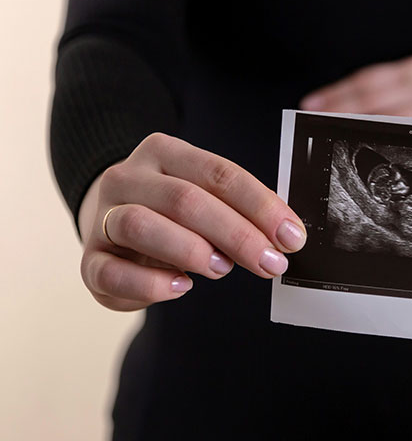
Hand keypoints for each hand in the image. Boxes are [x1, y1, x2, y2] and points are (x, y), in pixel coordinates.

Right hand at [79, 133, 305, 310]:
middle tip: (270, 263)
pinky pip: (111, 271)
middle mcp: (129, 177)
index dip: (260, 206)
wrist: (113, 222)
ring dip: (190, 250)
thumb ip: (239, 210)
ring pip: (141, 224)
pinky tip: (181, 287)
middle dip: (236, 234)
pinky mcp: (90, 259)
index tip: (292, 237)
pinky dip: (149, 284)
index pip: (219, 173)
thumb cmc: (173, 212)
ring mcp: (104, 216)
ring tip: (221, 269)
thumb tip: (286, 236)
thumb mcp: (206, 198)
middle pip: (184, 199)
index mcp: (166, 153)